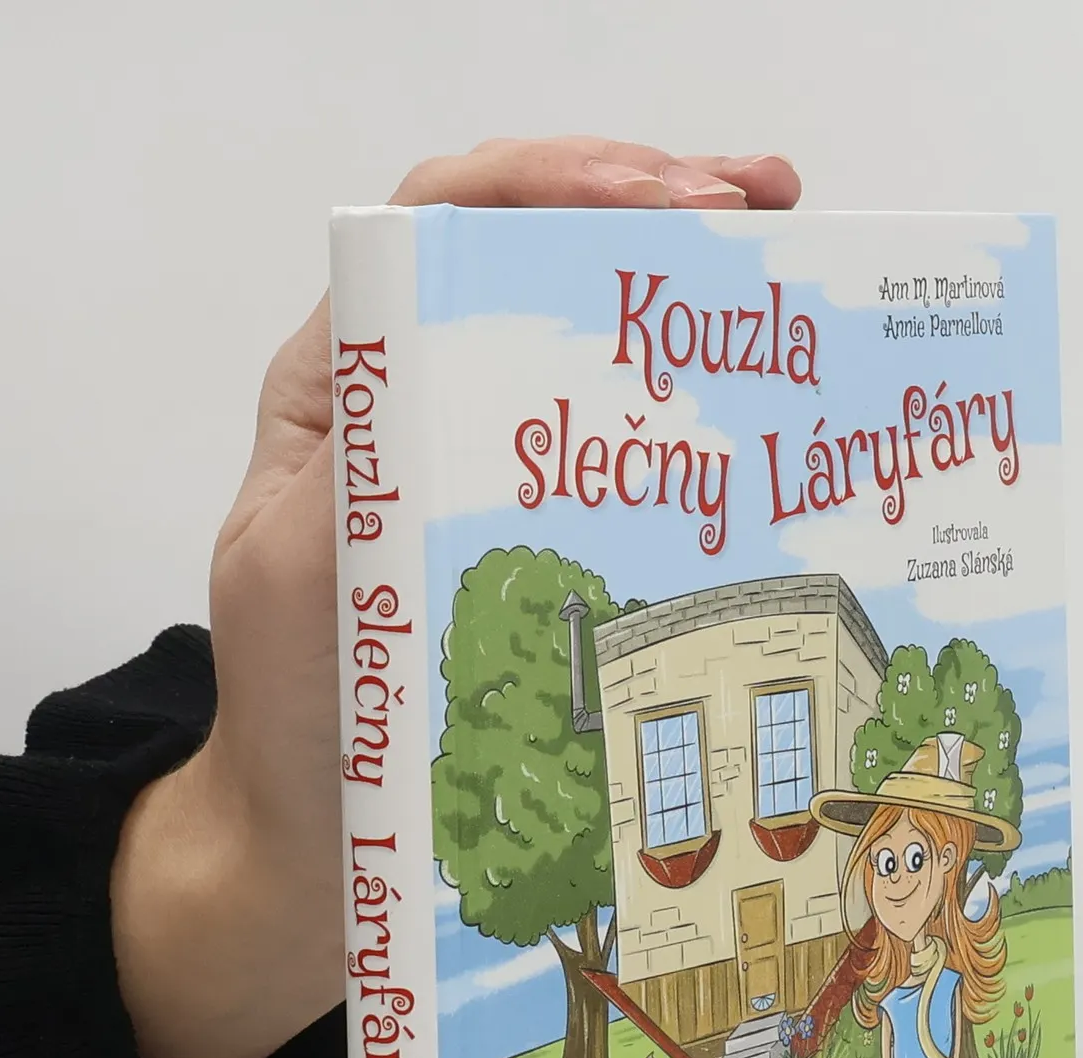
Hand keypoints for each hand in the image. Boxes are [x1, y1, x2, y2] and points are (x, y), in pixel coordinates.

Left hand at [112, 139, 801, 1057]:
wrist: (318, 846)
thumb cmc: (296, 725)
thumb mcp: (298, 586)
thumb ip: (351, 477)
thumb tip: (432, 371)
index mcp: (346, 392)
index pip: (439, 225)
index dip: (552, 187)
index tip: (667, 200)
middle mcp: (418, 408)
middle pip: (529, 256)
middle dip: (649, 207)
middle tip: (770, 205)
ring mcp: (484, 473)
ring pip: (580, 340)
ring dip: (680, 293)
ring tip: (786, 258)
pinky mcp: (536, 543)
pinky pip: (612, 453)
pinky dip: (685, 415)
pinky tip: (757, 415)